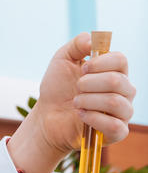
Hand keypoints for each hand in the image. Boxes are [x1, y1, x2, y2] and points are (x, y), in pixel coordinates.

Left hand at [9, 33, 135, 172]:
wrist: (47, 115)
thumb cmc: (58, 88)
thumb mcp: (62, 60)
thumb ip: (77, 45)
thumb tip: (92, 40)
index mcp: (115, 71)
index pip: (121, 60)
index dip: (99, 63)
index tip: (81, 69)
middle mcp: (124, 90)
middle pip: (117, 81)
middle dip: (87, 84)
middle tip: (75, 88)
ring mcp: (123, 112)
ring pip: (115, 102)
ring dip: (87, 101)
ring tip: (75, 103)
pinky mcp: (117, 132)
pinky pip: (116, 125)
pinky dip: (93, 118)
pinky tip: (81, 115)